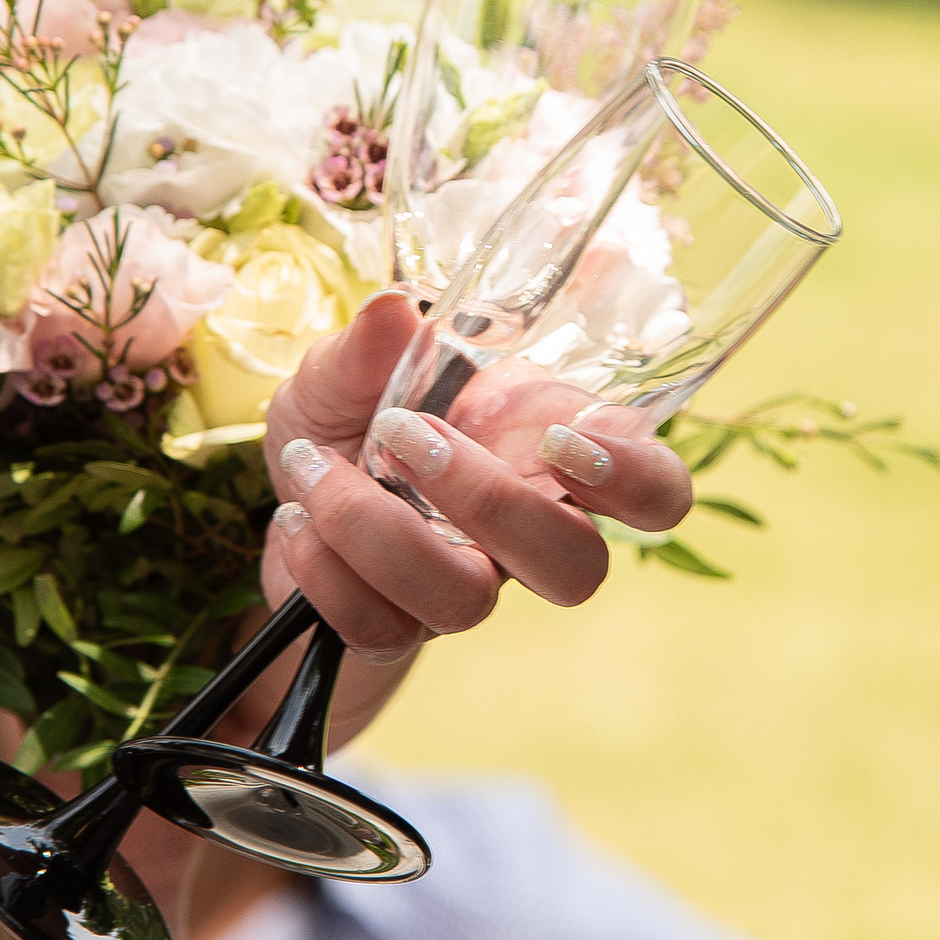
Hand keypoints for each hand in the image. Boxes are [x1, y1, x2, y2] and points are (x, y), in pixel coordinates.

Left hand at [259, 293, 693, 661]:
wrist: (285, 500)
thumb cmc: (350, 419)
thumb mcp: (348, 368)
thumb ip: (369, 346)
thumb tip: (391, 310)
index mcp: (549, 457)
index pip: (654, 492)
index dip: (640, 480)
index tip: (566, 441)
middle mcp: (523, 535)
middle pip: (577, 568)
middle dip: (494, 505)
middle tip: (409, 435)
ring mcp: (464, 587)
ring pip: (466, 605)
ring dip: (380, 532)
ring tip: (315, 467)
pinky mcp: (396, 629)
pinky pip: (380, 628)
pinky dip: (326, 571)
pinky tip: (294, 517)